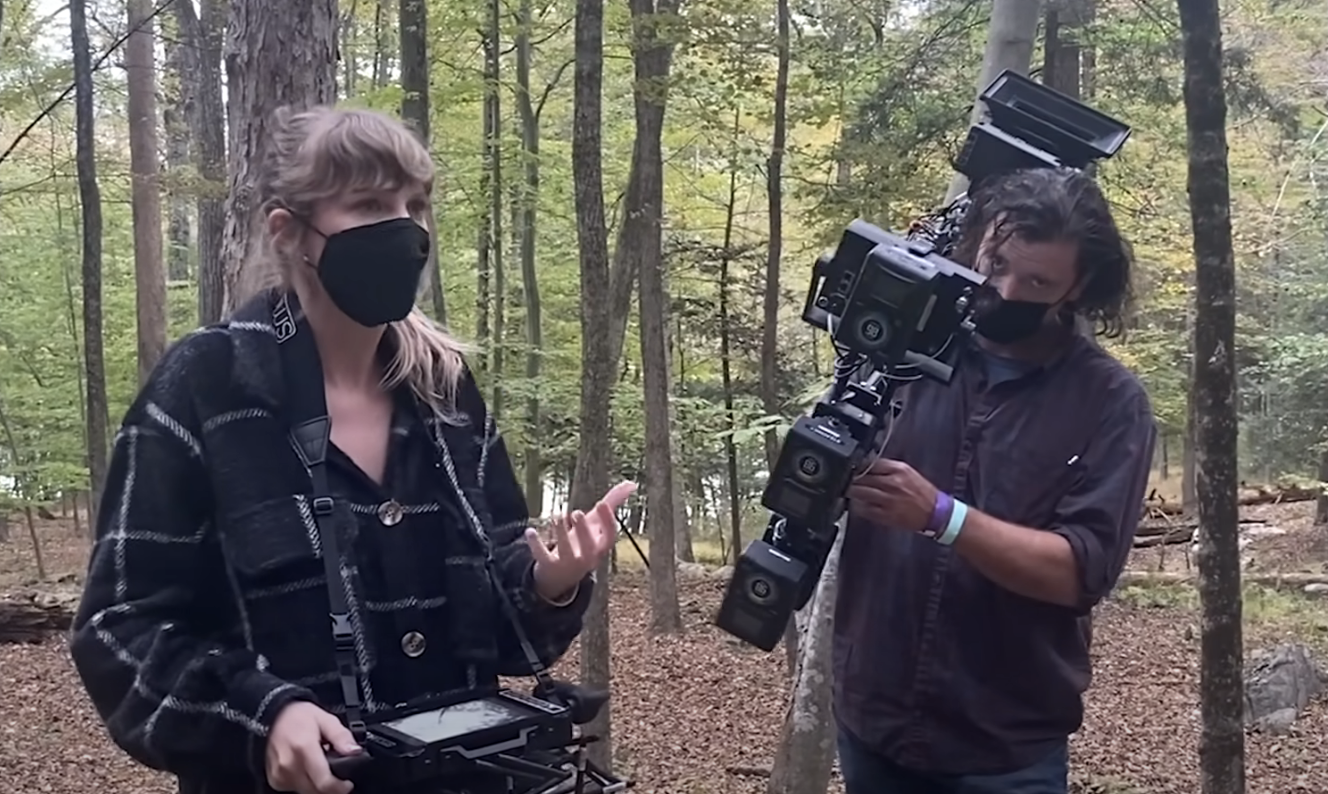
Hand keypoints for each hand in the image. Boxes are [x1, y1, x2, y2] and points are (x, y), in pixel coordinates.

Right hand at [266, 701, 359, 793]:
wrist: (272, 716)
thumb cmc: (298, 716)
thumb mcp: (325, 719)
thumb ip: (341, 736)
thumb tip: (355, 751)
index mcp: (303, 748)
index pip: (323, 782)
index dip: (340, 787)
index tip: (348, 784)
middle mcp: (289, 764)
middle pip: (316, 790)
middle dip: (330, 786)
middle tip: (335, 772)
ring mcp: (280, 774)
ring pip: (306, 791)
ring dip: (317, 784)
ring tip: (320, 766)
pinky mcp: (275, 779)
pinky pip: (295, 789)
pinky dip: (305, 783)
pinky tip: (307, 769)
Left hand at [528, 480, 637, 598]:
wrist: (562, 576)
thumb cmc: (584, 543)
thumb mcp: (597, 525)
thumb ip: (613, 504)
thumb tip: (632, 484)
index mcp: (601, 546)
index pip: (610, 536)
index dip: (607, 521)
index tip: (601, 502)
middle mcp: (587, 557)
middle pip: (589, 547)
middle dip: (583, 531)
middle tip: (577, 512)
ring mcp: (568, 563)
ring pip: (566, 550)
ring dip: (560, 533)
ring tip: (556, 515)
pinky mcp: (549, 566)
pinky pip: (542, 556)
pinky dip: (536, 544)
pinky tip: (530, 531)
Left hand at [845, 458, 939, 532]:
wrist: (936, 512)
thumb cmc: (922, 492)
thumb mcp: (907, 472)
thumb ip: (887, 468)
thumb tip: (867, 464)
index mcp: (898, 470)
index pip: (869, 463)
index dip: (858, 465)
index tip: (852, 467)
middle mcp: (892, 483)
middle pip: (861, 477)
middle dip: (852, 478)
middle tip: (847, 479)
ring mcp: (888, 500)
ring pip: (860, 492)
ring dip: (851, 491)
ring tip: (848, 490)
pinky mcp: (885, 515)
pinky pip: (864, 509)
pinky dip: (857, 505)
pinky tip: (856, 503)